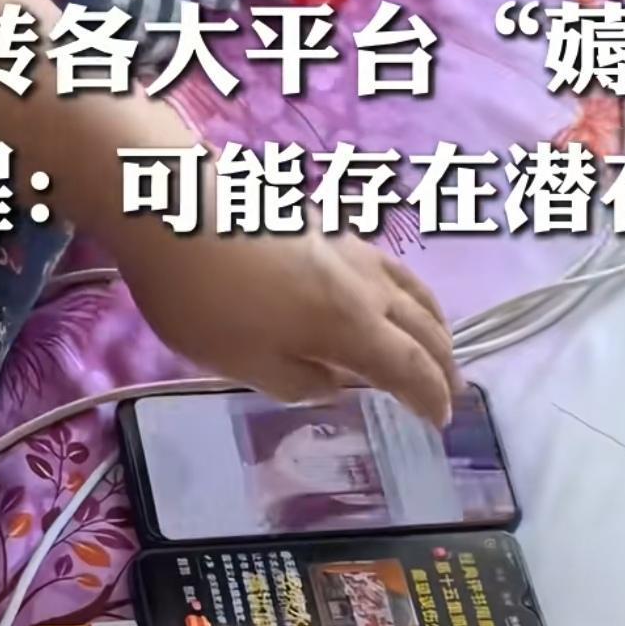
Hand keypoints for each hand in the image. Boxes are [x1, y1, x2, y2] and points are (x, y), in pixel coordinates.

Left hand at [117, 220, 457, 428]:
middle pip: (423, 325)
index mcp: (350, 326)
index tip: (441, 421)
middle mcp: (364, 283)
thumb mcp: (247, 366)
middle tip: (453, 390)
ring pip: (412, 287)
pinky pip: (387, 266)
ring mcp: (348, 247)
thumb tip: (337, 383)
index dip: (430, 397)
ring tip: (437, 341)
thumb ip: (301, 382)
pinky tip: (389, 295)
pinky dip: (405, 292)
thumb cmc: (204, 300)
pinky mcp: (326, 225)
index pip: (408, 368)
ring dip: (433, 322)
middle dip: (443, 363)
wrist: (171, 204)